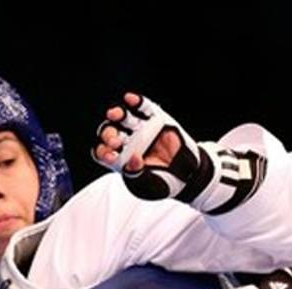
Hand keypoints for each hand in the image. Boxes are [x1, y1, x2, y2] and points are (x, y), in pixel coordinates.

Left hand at [91, 93, 264, 213]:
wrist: (188, 176)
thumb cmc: (164, 182)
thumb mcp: (149, 186)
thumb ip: (137, 177)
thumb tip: (133, 160)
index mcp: (120, 159)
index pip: (103, 152)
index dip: (103, 152)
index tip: (110, 156)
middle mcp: (127, 142)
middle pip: (110, 133)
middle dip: (109, 135)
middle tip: (116, 141)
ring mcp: (142, 129)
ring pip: (123, 118)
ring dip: (117, 114)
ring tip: (116, 115)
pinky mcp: (156, 119)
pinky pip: (144, 107)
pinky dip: (136, 102)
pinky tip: (130, 99)